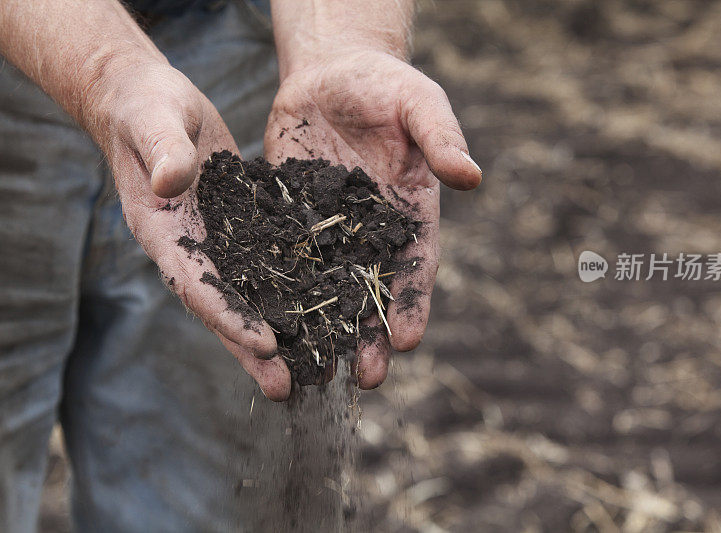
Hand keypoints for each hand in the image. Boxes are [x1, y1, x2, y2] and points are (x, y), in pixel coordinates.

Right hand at [89, 60, 291, 399]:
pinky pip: (267, 263)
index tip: (265, 344)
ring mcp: (215, 240)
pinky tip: (321, 310)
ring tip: (311, 368)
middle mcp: (190, 247)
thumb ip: (163, 151)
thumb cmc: (144, 106)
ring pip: (249, 293)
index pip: (197, 284)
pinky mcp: (239, 225)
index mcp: (162, 232)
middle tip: (287, 388)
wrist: (149, 100)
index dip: (229, 316)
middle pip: (223, 307)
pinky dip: (289, 289)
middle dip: (254, 348)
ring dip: (277, 330)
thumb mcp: (153, 120)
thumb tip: (172, 182)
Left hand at [264, 49, 480, 388]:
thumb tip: (471, 177)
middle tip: (366, 379)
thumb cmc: (384, 85)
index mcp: (410, 214)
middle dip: (371, 336)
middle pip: (373, 292)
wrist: (332, 72)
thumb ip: (440, 139)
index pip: (415, 266)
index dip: (412, 303)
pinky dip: (281, 295)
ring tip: (318, 371)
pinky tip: (271, 324)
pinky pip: (286, 261)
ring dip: (327, 330)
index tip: (408, 341)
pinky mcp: (292, 221)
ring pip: (329, 289)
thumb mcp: (417, 103)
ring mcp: (330, 231)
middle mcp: (372, 233)